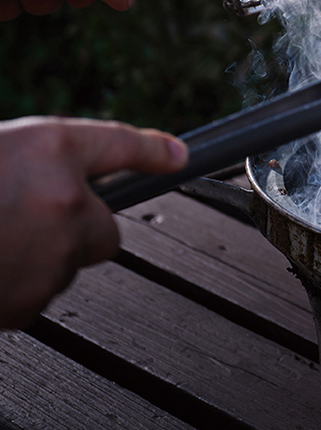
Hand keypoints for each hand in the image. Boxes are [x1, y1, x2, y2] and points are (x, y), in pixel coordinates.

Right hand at [0, 117, 188, 328]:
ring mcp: (48, 257)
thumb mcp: (14, 149)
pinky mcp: (25, 304)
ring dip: (38, 259)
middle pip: (103, 231)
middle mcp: (62, 200)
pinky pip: (35, 296)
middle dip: (77, 230)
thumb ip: (73, 157)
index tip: (176, 157)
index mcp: (49, 150)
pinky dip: (14, 287)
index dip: (149, 150)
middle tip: (25, 220)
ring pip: (64, 266)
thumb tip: (159, 160)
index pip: (116, 145)